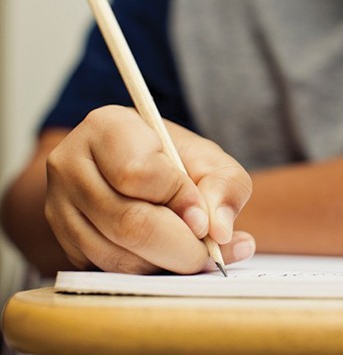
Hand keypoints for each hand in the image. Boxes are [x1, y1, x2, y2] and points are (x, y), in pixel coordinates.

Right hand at [45, 105, 254, 273]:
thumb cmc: (179, 163)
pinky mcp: (65, 243)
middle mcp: (71, 165)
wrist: (142, 174)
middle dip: (180, 247)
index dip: (179, 201)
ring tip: (192, 253)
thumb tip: (220, 231)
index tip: (204, 217)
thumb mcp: (212, 162)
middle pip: (127, 222)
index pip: (137, 173)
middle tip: (209, 253)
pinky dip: (147, 273)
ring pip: (117, 256)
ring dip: (165, 264)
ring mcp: (59, 207)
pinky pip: (108, 272)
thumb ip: (225, 187)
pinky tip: (167, 259)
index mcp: (107, 127)